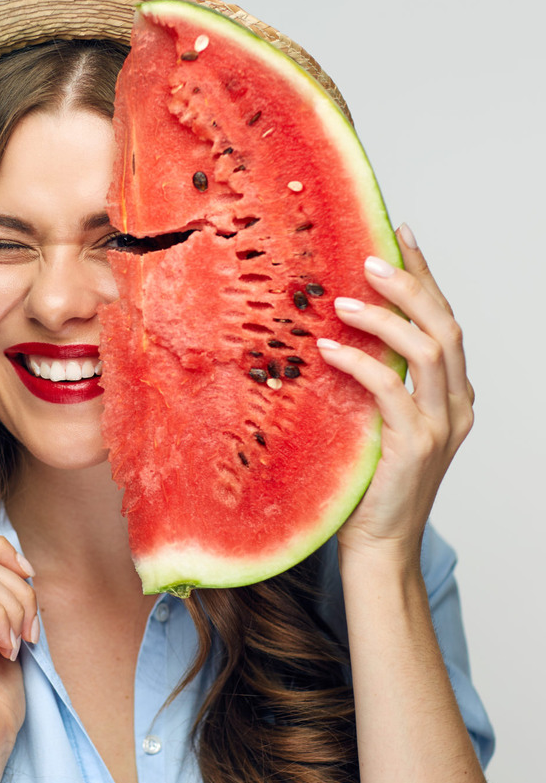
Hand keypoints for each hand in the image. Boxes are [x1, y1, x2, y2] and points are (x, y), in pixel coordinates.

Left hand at [316, 224, 473, 563]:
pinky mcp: (415, 446)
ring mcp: (439, 427)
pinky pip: (391, 390)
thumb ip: (371, 383)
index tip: (401, 236)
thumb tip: (330, 331)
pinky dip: (361, 363)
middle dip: (411, 284)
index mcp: (451, 397)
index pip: (444, 323)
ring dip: (385, 318)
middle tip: (371, 257)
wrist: (377, 546)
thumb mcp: (373, 422)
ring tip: (343, 298)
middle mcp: (455, 406)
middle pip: (445, 326)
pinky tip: (328, 348)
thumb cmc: (367, 485)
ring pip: (428, 350)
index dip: (425, 278)